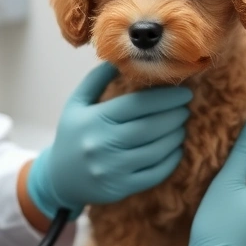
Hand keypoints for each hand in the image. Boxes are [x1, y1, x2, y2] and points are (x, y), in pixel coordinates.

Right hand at [27, 62, 191, 219]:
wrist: (59, 178)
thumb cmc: (72, 135)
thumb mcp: (77, 103)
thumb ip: (96, 80)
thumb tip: (119, 58)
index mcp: (94, 120)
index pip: (137, 105)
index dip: (165, 98)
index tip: (183, 92)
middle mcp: (103, 144)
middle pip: (149, 127)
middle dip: (174, 115)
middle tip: (186, 107)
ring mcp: (112, 168)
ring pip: (155, 150)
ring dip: (175, 136)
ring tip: (181, 126)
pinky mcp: (121, 187)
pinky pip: (154, 174)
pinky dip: (170, 161)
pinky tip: (176, 149)